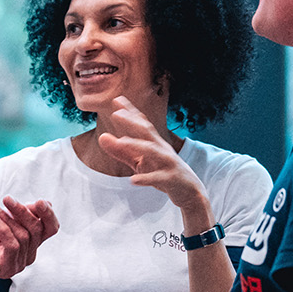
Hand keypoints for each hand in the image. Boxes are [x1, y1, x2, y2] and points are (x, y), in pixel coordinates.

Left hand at [0, 197, 58, 285]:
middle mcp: (28, 254)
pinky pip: (13, 246)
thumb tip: (45, 204)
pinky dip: (4, 229)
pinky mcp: (6, 269)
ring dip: (7, 218)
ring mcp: (18, 264)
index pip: (51, 228)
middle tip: (7, 198)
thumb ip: (22, 213)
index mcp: (30, 241)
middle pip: (37, 230)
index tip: (40, 201)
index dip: (49, 215)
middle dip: (23, 211)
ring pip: (24, 236)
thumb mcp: (3, 217)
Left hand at [97, 97, 208, 217]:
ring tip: (122, 142)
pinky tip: (132, 181)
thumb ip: (121, 151)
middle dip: (133, 122)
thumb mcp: (140, 162)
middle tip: (116, 114)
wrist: (190, 192)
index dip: (130, 112)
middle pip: (147, 132)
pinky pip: (158, 178)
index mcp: (154, 143)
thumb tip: (102, 137)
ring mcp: (168, 163)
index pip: (142, 124)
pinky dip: (146, 178)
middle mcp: (162, 149)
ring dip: (138, 145)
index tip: (116, 99)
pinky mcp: (171, 179)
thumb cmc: (162, 173)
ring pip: (153, 151)